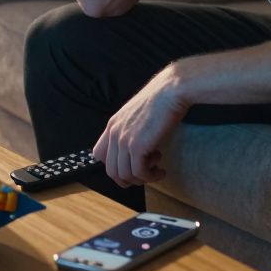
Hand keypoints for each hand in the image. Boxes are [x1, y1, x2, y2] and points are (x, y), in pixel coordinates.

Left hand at [93, 65, 188, 187]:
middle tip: (144, 175)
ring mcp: (124, 140)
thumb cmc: (160, 100)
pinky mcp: (138, 147)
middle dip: (128, 179)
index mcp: (113, 124)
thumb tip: (136, 149)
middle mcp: (115, 133)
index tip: (130, 165)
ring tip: (155, 170)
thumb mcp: (137, 115)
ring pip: (124, 175)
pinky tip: (160, 170)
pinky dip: (151, 177)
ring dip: (142, 179)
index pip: (99, 154)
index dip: (114, 164)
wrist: (171, 91)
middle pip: (111, 170)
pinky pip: (139, 173)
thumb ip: (130, 129)